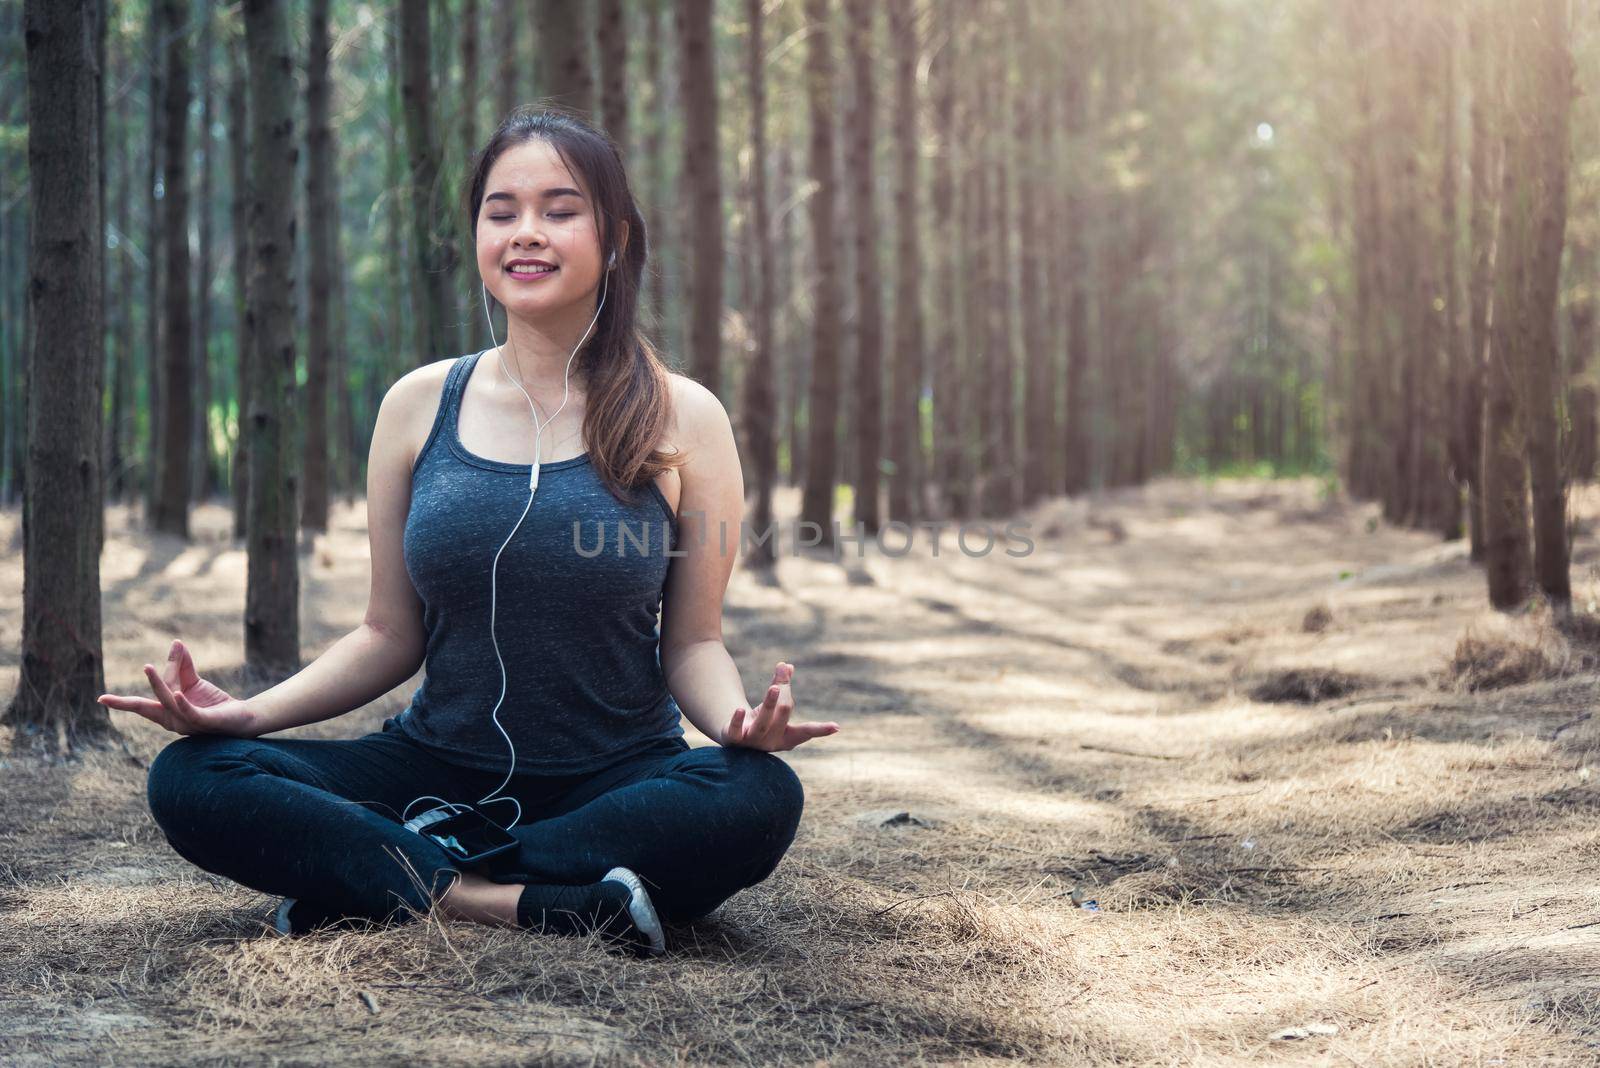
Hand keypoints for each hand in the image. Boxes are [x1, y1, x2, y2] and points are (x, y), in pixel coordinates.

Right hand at [97, 639, 258, 737]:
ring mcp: (187, 724)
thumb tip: (175, 643)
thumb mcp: (194, 682)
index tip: (101, 699)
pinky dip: (182, 703)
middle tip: (132, 676)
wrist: (242, 717)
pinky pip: (190, 713)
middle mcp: (173, 721)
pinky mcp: (204, 723)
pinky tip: (178, 693)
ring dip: (159, 684)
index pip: (141, 706)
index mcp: (167, 712)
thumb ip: (182, 666)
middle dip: (136, 696)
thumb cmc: (214, 704)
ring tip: (148, 667)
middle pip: (150, 705)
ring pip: (169, 702)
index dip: (121, 703)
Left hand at [721, 661, 839, 751]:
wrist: (733, 738)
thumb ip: (781, 685)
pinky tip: (740, 709)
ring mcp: (753, 742)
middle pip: (782, 716)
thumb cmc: (761, 719)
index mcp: (787, 736)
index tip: (836, 727)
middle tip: (781, 679)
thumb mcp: (773, 703)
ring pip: (763, 723)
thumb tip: (787, 665)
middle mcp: (771, 742)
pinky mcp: (734, 740)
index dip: (821, 729)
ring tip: (774, 687)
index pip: (805, 732)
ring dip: (770, 704)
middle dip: (783, 697)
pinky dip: (738, 720)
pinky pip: (736, 731)